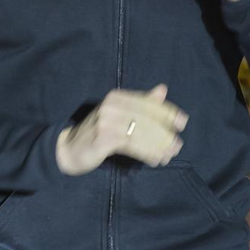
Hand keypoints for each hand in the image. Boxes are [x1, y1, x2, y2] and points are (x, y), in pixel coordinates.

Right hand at [56, 85, 187, 174]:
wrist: (67, 149)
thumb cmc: (97, 133)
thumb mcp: (119, 115)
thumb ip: (141, 103)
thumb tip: (162, 89)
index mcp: (118, 97)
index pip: (148, 102)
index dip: (167, 112)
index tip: (182, 122)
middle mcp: (112, 105)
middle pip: (147, 118)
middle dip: (164, 133)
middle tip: (177, 146)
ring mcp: (106, 120)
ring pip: (141, 132)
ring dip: (158, 145)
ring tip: (168, 155)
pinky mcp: (103, 137)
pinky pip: (132, 145)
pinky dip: (147, 153)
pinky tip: (155, 160)